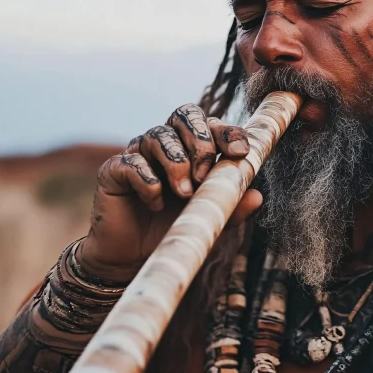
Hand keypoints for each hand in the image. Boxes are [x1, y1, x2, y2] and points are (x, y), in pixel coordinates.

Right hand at [78, 104, 262, 282]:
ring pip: (158, 136)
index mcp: (193, 148)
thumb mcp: (210, 220)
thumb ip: (232, 206)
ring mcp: (139, 154)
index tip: (240, 152)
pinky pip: (132, 163)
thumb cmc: (174, 230)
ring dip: (176, 164)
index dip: (227, 132)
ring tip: (184, 194)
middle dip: (201, 141)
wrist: (134, 258)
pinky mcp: (114, 170)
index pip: (212, 124)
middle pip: (185, 114)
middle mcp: (166, 144)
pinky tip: (155, 204)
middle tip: (205, 175)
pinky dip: (148, 182)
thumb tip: (258, 196)